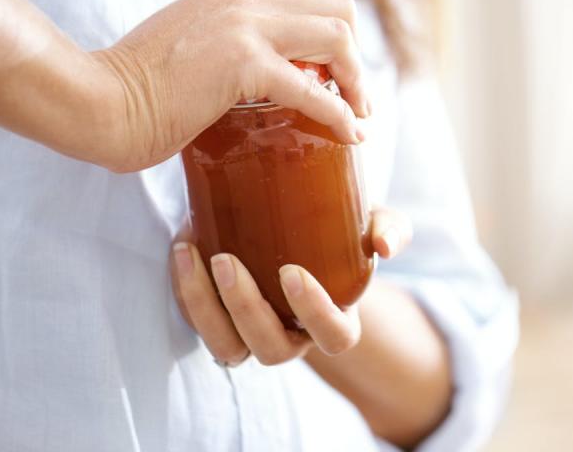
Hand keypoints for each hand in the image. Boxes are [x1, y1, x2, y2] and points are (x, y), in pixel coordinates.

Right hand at [91, 0, 369, 171]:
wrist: (97, 101)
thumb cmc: (137, 86)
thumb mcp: (190, 42)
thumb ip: (224, 40)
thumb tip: (254, 70)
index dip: (336, 33)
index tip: (340, 73)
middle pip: (338, 7)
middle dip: (356, 53)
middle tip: (355, 96)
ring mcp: (244, 26)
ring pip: (337, 37)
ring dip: (357, 80)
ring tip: (357, 115)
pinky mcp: (242, 64)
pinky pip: (313, 87)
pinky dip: (340, 113)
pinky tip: (349, 134)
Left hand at [169, 207, 412, 365]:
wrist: (300, 230)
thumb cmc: (342, 233)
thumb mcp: (372, 224)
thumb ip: (389, 229)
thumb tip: (386, 246)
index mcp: (335, 322)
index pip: (334, 337)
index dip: (314, 313)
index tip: (292, 271)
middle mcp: (292, 338)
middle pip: (271, 348)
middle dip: (245, 308)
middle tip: (228, 259)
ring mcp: (252, 336)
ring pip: (227, 346)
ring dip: (205, 306)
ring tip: (191, 255)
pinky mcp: (219, 321)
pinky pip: (199, 324)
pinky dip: (185, 291)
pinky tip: (183, 248)